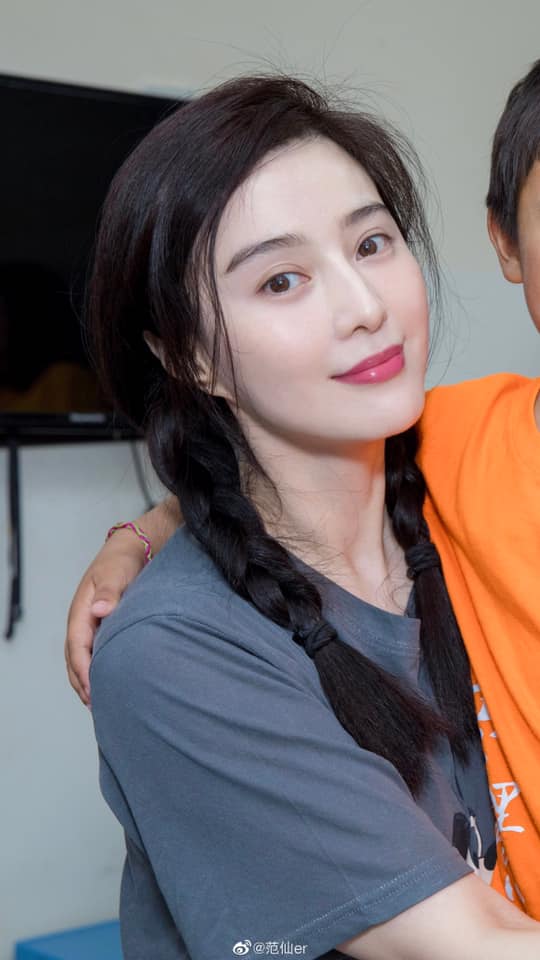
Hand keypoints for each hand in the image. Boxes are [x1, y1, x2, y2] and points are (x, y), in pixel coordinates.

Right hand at [65, 530, 145, 705]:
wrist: (132, 549)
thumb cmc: (122, 560)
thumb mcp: (116, 572)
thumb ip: (110, 592)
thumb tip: (99, 610)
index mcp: (82, 610)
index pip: (77, 645)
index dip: (83, 668)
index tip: (92, 688)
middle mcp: (83, 619)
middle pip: (74, 657)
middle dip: (81, 681)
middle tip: (94, 704)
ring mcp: (91, 624)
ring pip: (81, 658)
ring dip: (86, 680)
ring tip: (97, 703)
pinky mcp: (103, 627)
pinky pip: (93, 653)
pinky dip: (95, 670)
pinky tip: (106, 683)